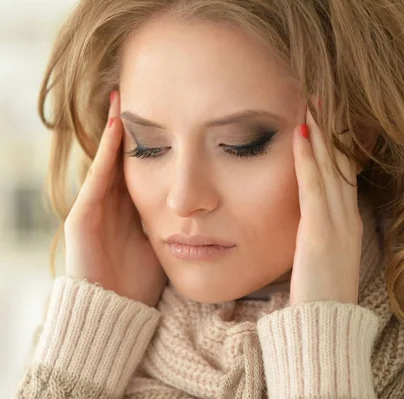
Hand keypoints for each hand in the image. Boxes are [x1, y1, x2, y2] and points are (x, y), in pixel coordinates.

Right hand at [63, 90, 167, 307]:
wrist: (111, 314)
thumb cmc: (140, 286)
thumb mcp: (162, 245)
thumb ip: (172, 222)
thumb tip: (204, 206)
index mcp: (128, 210)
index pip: (140, 167)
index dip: (150, 141)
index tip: (165, 114)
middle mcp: (109, 204)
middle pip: (121, 157)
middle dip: (129, 127)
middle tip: (140, 91)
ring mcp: (92, 208)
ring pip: (106, 160)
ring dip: (114, 129)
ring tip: (122, 97)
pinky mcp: (80, 217)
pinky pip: (96, 178)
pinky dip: (106, 153)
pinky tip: (116, 127)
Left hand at [290, 105, 361, 305]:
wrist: (324, 324)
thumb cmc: (318, 293)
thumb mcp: (320, 257)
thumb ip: (315, 234)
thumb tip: (305, 221)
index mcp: (347, 223)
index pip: (342, 176)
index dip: (335, 146)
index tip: (324, 120)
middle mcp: (347, 218)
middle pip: (340, 165)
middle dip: (331, 131)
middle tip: (321, 98)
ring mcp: (336, 224)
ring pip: (330, 169)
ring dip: (321, 135)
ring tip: (312, 105)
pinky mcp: (319, 233)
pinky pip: (313, 188)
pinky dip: (308, 160)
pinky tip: (301, 137)